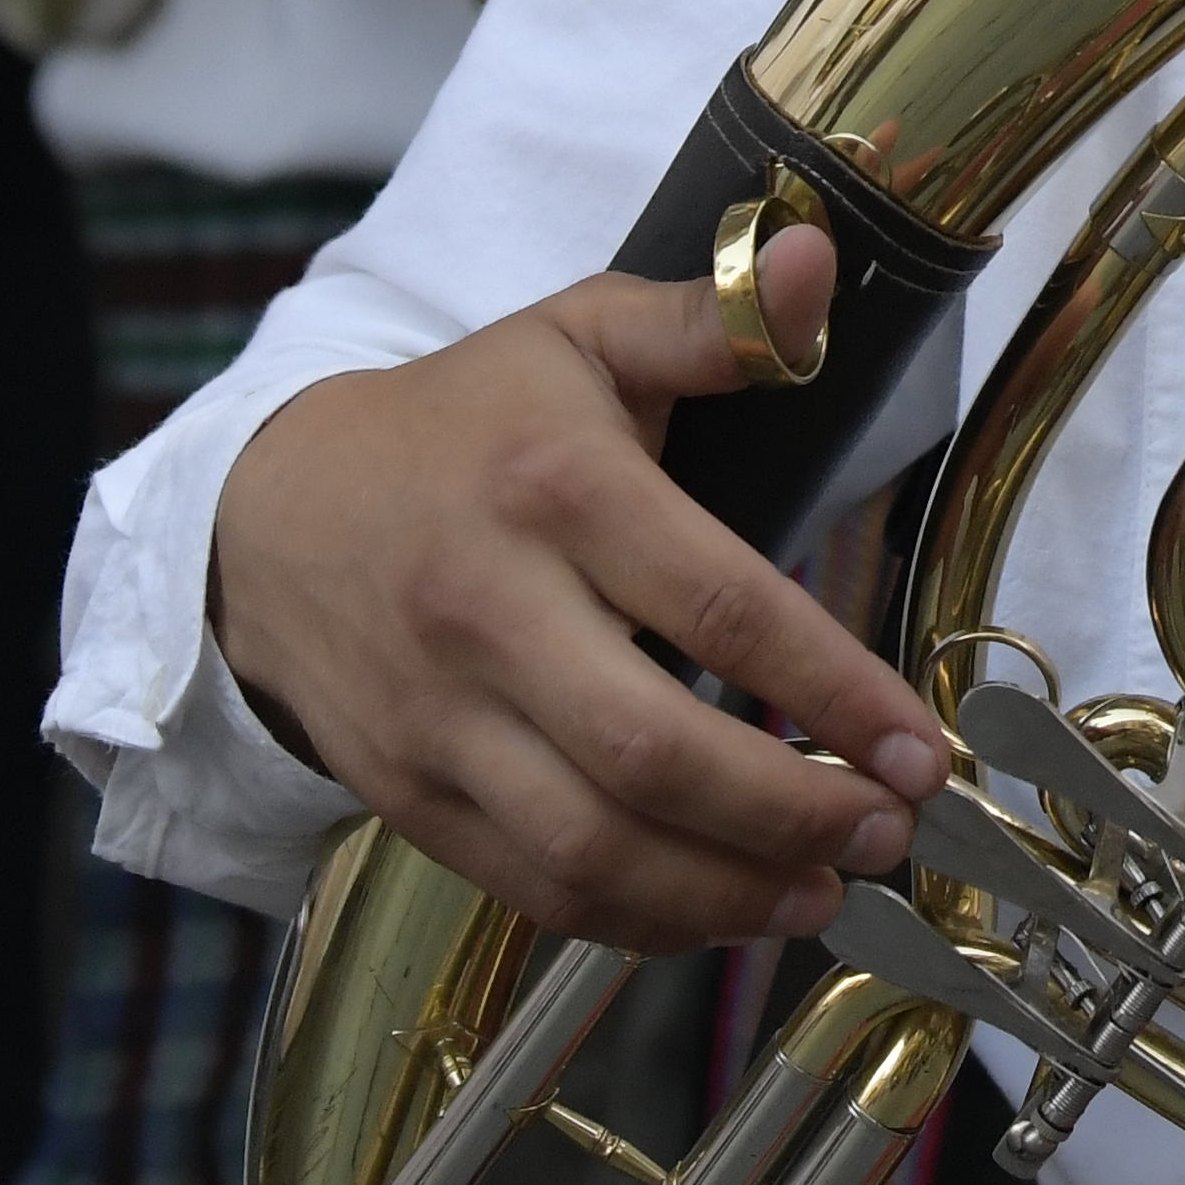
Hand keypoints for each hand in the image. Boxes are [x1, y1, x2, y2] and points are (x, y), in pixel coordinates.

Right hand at [205, 231, 956, 942]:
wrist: (265, 515)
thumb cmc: (462, 425)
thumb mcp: (581, 337)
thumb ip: (714, 319)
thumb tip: (824, 264)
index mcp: (555, 487)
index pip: (722, 609)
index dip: (836, 692)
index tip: (918, 748)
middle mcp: (488, 611)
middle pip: (656, 753)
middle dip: (794, 813)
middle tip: (888, 830)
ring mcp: (436, 717)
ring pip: (592, 847)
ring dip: (726, 893)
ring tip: (826, 890)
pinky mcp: (405, 794)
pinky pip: (533, 887)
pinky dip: (638, 920)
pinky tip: (720, 909)